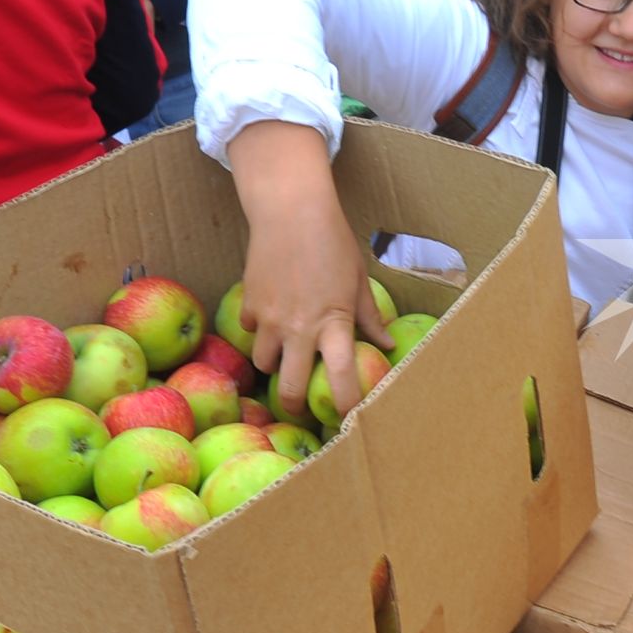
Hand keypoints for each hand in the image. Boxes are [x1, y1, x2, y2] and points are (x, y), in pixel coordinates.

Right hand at [226, 122, 393, 419]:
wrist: (290, 211)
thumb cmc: (333, 243)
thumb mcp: (358, 281)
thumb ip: (369, 317)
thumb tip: (385, 345)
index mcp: (334, 324)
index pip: (342, 378)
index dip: (346, 405)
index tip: (350, 420)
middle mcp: (298, 329)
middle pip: (290, 389)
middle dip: (296, 407)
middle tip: (305, 408)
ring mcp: (268, 319)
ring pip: (263, 363)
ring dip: (275, 366)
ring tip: (288, 357)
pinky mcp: (247, 305)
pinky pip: (250, 333)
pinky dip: (259, 333)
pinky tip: (272, 319)